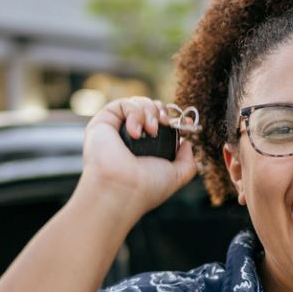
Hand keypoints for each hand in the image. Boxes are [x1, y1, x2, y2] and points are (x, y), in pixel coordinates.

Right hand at [78, 96, 197, 218]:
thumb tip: (188, 142)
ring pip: (139, 102)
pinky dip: (135, 113)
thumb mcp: (177, 176)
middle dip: (162, 112)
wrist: (122, 188)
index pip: (161, 123)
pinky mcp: (104, 121)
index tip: (187, 122)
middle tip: (165, 124)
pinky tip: (135, 132)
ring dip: (150, 112)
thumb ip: (188, 161)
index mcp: (146, 148)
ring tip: (151, 131)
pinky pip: (124, 104)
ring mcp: (117, 128)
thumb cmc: (147, 187)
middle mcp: (131, 137)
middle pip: (151, 108)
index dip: (174, 118)